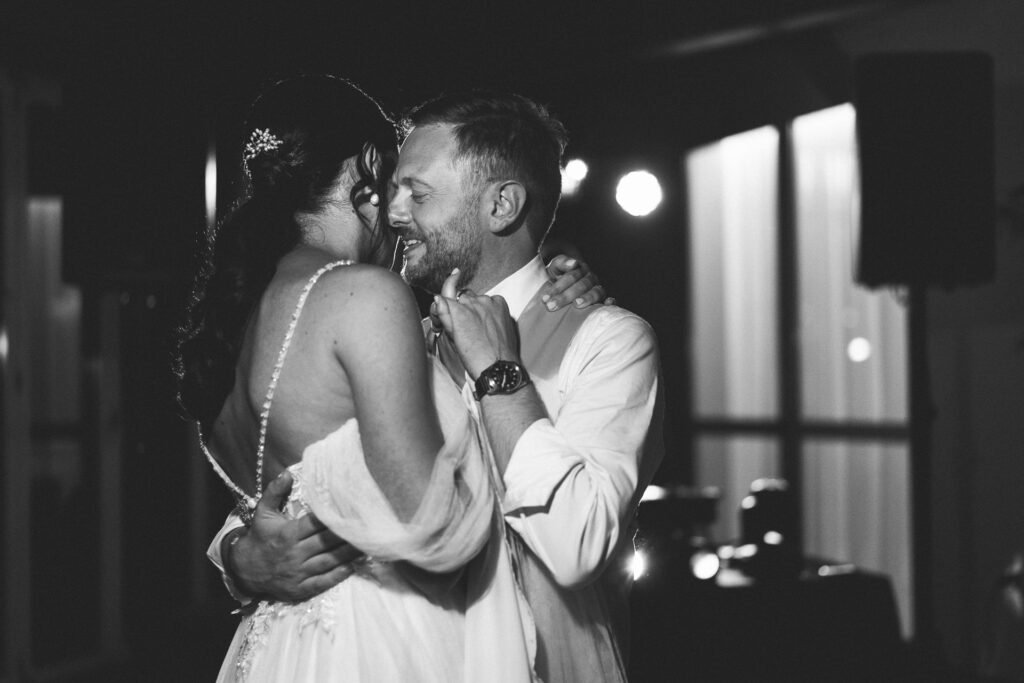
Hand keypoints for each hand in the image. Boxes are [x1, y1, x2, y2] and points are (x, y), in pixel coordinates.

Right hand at [227, 471, 362, 601]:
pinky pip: (323, 582)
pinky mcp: (300, 588)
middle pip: (326, 542)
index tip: (351, 509)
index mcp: (288, 534)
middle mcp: (295, 553)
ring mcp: (298, 572)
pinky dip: (339, 574)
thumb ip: (275, 492)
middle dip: (346, 534)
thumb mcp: (263, 513)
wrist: (244, 570)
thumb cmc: (259, 538)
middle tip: (366, 526)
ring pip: (329, 561)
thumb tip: (287, 473)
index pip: (316, 523)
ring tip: (367, 544)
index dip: (334, 517)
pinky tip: (353, 566)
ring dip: (348, 553)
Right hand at [432, 268, 519, 377]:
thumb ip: (445, 315)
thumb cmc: (474, 357)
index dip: (448, 292)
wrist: (498, 366)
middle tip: (468, 325)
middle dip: (465, 306)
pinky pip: (493, 300)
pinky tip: (492, 323)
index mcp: (457, 310)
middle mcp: (471, 302)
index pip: (447, 292)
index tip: (453, 277)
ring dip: (479, 308)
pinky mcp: (501, 304)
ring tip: (482, 327)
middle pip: (464, 296)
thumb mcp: (453, 338)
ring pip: (479, 299)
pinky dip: (492, 308)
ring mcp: (487, 302)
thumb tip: (438, 298)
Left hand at [540, 254, 613, 309]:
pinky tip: (607, 305)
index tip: (545, 298)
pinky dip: (611, 302)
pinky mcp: (604, 300)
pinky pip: (611, 300)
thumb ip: (561, 262)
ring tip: (577, 304)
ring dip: (587, 298)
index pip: (571, 276)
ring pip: (596, 292)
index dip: (558, 287)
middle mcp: (590, 278)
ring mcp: (598, 289)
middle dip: (566, 296)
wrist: (559, 289)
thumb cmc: (556, 279)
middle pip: (582, 286)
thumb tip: (574, 263)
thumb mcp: (554, 269)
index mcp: (579, 269)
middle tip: (551, 306)